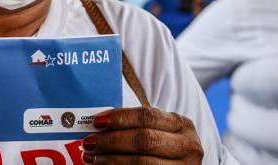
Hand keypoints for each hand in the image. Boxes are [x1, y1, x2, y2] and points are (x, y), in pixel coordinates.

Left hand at [83, 107, 202, 163]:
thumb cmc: (161, 144)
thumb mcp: (156, 129)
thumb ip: (133, 124)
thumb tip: (98, 121)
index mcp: (182, 125)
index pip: (147, 116)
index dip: (120, 118)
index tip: (96, 121)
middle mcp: (189, 146)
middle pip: (145, 140)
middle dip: (112, 141)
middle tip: (89, 142)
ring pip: (143, 163)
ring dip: (111, 160)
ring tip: (90, 157)